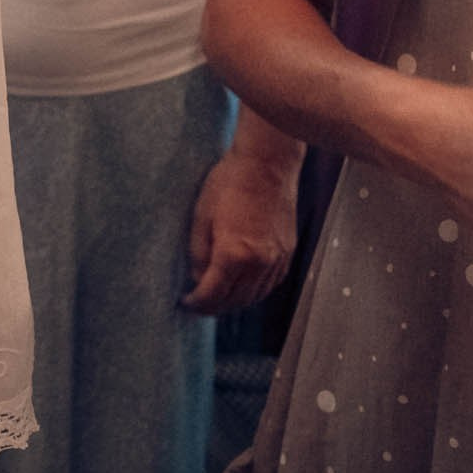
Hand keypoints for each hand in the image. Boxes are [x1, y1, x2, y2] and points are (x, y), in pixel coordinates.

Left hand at [183, 149, 297, 313]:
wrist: (267, 165)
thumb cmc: (228, 184)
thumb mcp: (201, 217)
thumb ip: (198, 254)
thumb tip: (198, 280)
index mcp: (234, 254)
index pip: (213, 294)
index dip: (197, 303)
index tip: (185, 303)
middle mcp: (260, 262)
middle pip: (236, 301)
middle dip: (214, 307)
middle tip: (198, 306)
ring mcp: (278, 259)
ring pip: (255, 297)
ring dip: (235, 303)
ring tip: (217, 300)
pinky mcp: (288, 253)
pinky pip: (270, 285)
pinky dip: (254, 292)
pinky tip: (241, 288)